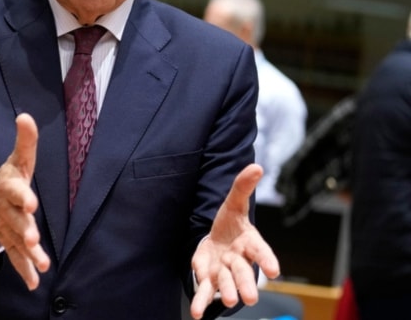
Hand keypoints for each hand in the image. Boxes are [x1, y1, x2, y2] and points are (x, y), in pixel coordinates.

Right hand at [0, 113, 50, 289]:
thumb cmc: (4, 182)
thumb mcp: (14, 162)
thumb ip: (24, 142)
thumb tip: (26, 116)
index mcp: (8, 189)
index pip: (14, 191)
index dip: (22, 196)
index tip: (31, 202)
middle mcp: (6, 211)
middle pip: (15, 221)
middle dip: (24, 230)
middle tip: (32, 239)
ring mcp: (6, 229)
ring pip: (16, 242)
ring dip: (28, 254)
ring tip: (41, 263)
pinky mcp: (9, 243)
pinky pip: (16, 259)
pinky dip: (25, 270)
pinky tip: (35, 283)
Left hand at [189, 163, 280, 318]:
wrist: (217, 240)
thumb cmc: (230, 224)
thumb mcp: (234, 203)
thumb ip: (243, 187)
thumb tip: (256, 166)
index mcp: (249, 243)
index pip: (260, 251)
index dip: (267, 260)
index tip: (273, 271)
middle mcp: (239, 261)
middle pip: (244, 272)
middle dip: (246, 284)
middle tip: (251, 298)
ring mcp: (225, 272)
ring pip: (226, 283)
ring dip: (227, 293)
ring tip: (227, 302)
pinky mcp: (210, 279)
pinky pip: (205, 292)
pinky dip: (202, 303)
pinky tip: (198, 315)